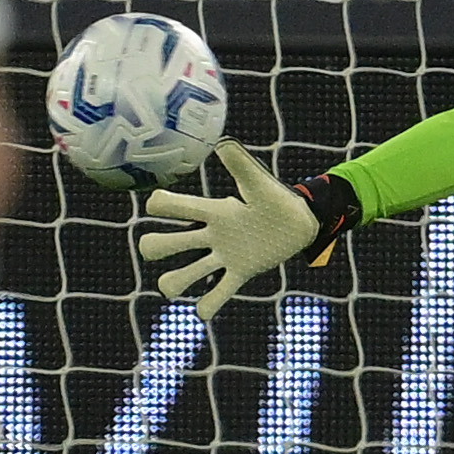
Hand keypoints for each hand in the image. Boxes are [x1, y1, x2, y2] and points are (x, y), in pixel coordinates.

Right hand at [136, 140, 320, 320]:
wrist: (301, 224)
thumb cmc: (276, 200)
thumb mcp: (259, 183)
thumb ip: (241, 165)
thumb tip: (221, 143)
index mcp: (213, 211)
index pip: (171, 207)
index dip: (159, 205)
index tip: (158, 205)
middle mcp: (211, 235)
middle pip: (163, 243)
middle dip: (153, 246)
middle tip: (160, 247)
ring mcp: (222, 256)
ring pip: (184, 274)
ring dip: (173, 282)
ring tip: (175, 284)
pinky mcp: (239, 273)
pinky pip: (217, 294)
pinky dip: (207, 305)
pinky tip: (203, 310)